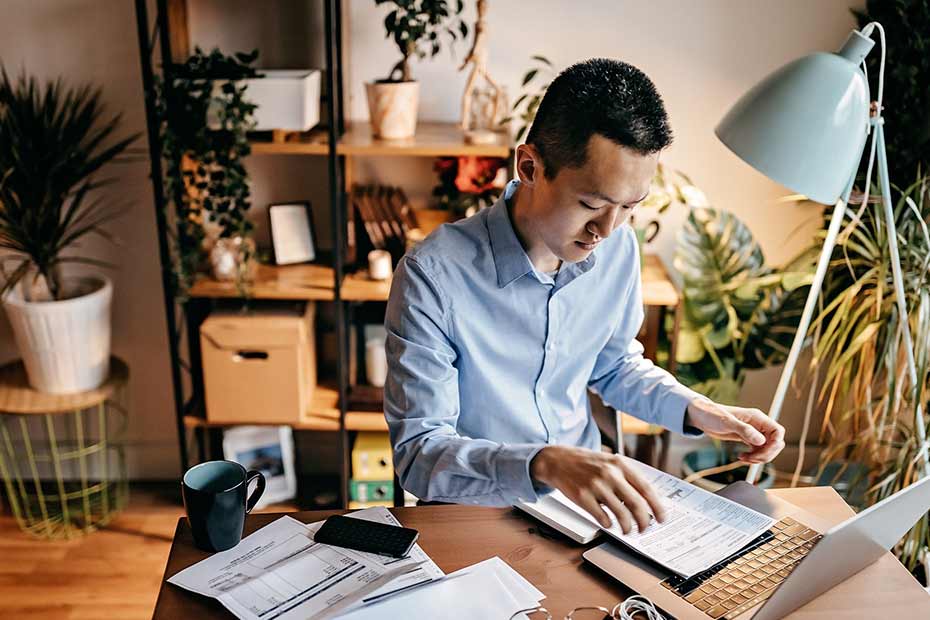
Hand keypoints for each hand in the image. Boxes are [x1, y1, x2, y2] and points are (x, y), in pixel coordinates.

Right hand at [529, 445, 665, 532]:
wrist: (558, 460)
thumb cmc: (587, 463)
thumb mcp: (610, 462)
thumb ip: (627, 478)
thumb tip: (646, 502)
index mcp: (620, 464)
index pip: (646, 488)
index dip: (657, 506)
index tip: (662, 518)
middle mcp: (609, 473)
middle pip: (636, 503)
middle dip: (644, 521)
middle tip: (645, 528)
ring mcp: (595, 485)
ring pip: (621, 514)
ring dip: (627, 527)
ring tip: (627, 530)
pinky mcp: (582, 496)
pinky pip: (602, 517)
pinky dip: (609, 524)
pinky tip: (608, 523)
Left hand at [685, 398, 785, 463]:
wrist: (701, 416)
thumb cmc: (712, 414)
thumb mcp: (727, 422)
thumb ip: (745, 430)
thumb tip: (761, 440)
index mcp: (757, 418)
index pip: (778, 431)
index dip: (775, 444)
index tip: (763, 452)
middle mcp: (758, 425)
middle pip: (775, 443)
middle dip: (766, 454)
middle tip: (752, 458)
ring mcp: (753, 432)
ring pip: (767, 449)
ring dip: (759, 457)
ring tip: (744, 458)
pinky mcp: (747, 439)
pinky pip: (757, 451)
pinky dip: (752, 457)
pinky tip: (742, 457)